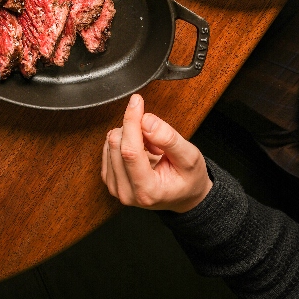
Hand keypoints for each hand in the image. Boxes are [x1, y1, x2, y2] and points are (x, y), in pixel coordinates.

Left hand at [101, 94, 211, 212]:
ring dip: (130, 135)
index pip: (130, 151)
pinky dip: (124, 140)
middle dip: (135, 128)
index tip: (137, 101)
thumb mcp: (190, 157)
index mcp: (148, 191)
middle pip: (117, 144)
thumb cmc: (189, 179)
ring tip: (151, 147)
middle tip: (156, 136)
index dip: (132, 121)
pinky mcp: (109, 179)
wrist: (184, 197)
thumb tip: (146, 121)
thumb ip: (169, 139)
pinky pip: (108, 146)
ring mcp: (116, 187)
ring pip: (110, 142)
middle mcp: (127, 193)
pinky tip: (140, 149)